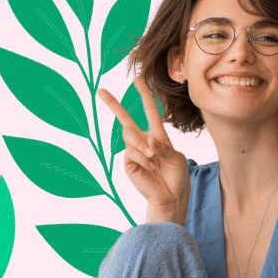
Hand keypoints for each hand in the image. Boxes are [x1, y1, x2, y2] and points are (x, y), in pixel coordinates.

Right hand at [100, 74, 189, 222]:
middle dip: (113, 104)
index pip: (149, 111)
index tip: (137, 79)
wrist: (171, 197)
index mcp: (158, 136)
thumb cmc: (177, 178)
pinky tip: (152, 168)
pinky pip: (132, 152)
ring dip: (146, 147)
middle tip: (100, 90)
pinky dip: (145, 159)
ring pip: (132, 137)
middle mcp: (143, 141)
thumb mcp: (176, 157)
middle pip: (125, 119)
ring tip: (156, 160)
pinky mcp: (128, 163)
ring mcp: (134, 152)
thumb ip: (163, 145)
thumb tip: (147, 141)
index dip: (144, 94)